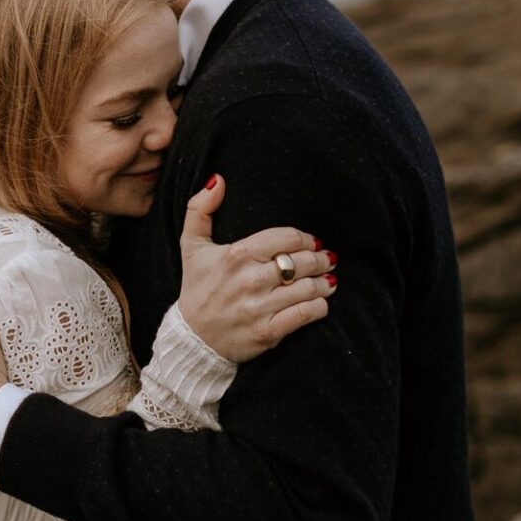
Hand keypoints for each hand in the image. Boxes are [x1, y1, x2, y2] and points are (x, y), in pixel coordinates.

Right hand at [175, 176, 333, 362]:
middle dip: (320, 259)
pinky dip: (318, 307)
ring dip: (324, 283)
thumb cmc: (196, 290)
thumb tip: (217, 180)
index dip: (305, 239)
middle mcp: (250, 280)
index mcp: (237, 255)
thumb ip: (200, 209)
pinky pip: (304, 315)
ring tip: (329, 280)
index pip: (286, 238)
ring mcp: (260, 307)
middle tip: (327, 259)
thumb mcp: (191, 247)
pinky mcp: (268, 332)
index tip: (312, 243)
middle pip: (302, 262)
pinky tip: (321, 303)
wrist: (191, 340)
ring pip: (308, 288)